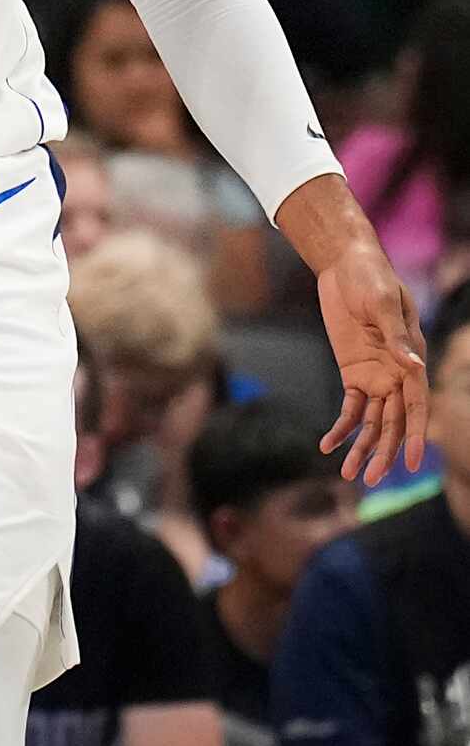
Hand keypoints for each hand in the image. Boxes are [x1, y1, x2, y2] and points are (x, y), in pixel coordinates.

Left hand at [313, 227, 428, 484]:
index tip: (412, 464)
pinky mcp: (353, 372)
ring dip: (362, 446)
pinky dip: (341, 426)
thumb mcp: (383, 304)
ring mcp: (375, 375)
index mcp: (413, 360)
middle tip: (373, 480)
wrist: (345, 265)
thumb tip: (413, 366)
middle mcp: (398, 374)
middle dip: (384, 451)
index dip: (414, 435)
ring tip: (350, 474)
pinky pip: (350, 406)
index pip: (417, 406)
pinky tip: (328, 445)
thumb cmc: (372, 279)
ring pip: (372, 420)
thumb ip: (395, 337)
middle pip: (393, 421)